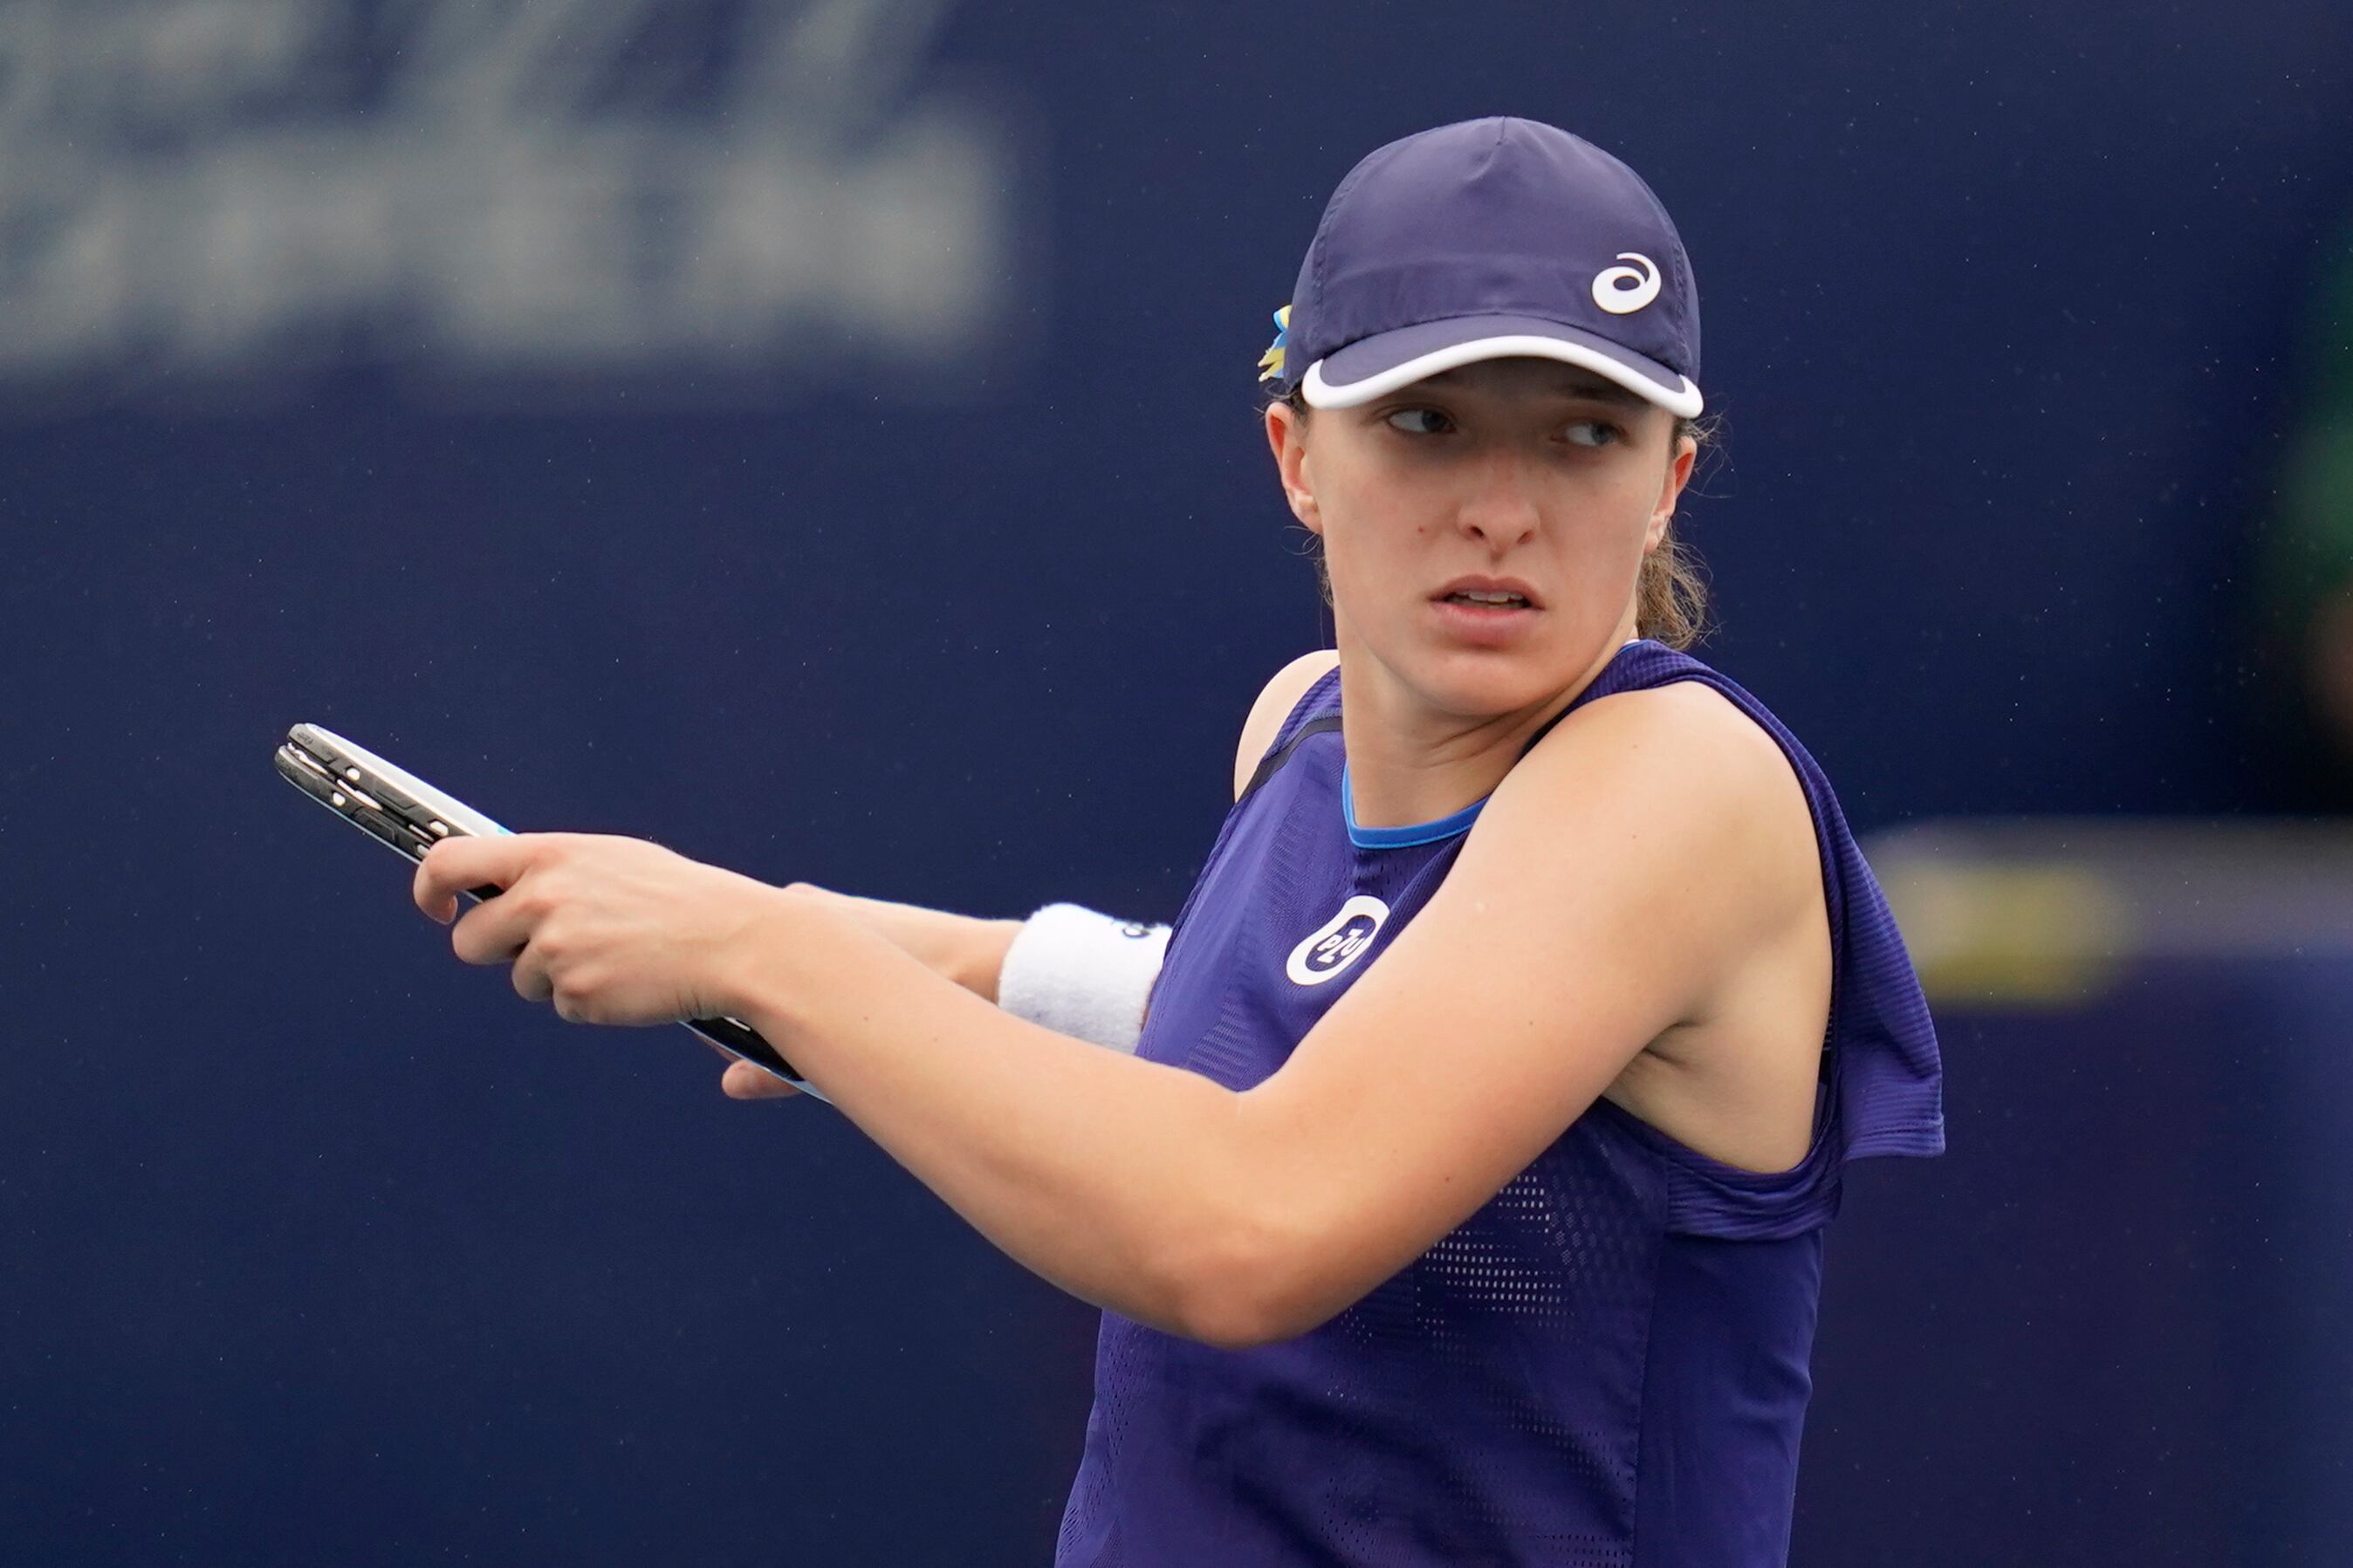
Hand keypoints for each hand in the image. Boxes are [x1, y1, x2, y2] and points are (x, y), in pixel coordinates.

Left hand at [412, 832, 782, 1030]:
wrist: (733, 940)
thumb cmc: (680, 898)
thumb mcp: (612, 860)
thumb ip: (554, 870)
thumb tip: (505, 887)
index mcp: (550, 855)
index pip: (450, 862)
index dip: (429, 889)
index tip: (436, 909)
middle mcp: (542, 899)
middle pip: (470, 940)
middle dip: (497, 951)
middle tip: (545, 949)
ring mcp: (556, 949)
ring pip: (521, 980)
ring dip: (555, 978)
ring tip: (615, 957)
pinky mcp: (576, 994)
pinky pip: (563, 1006)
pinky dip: (592, 1000)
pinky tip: (631, 979)